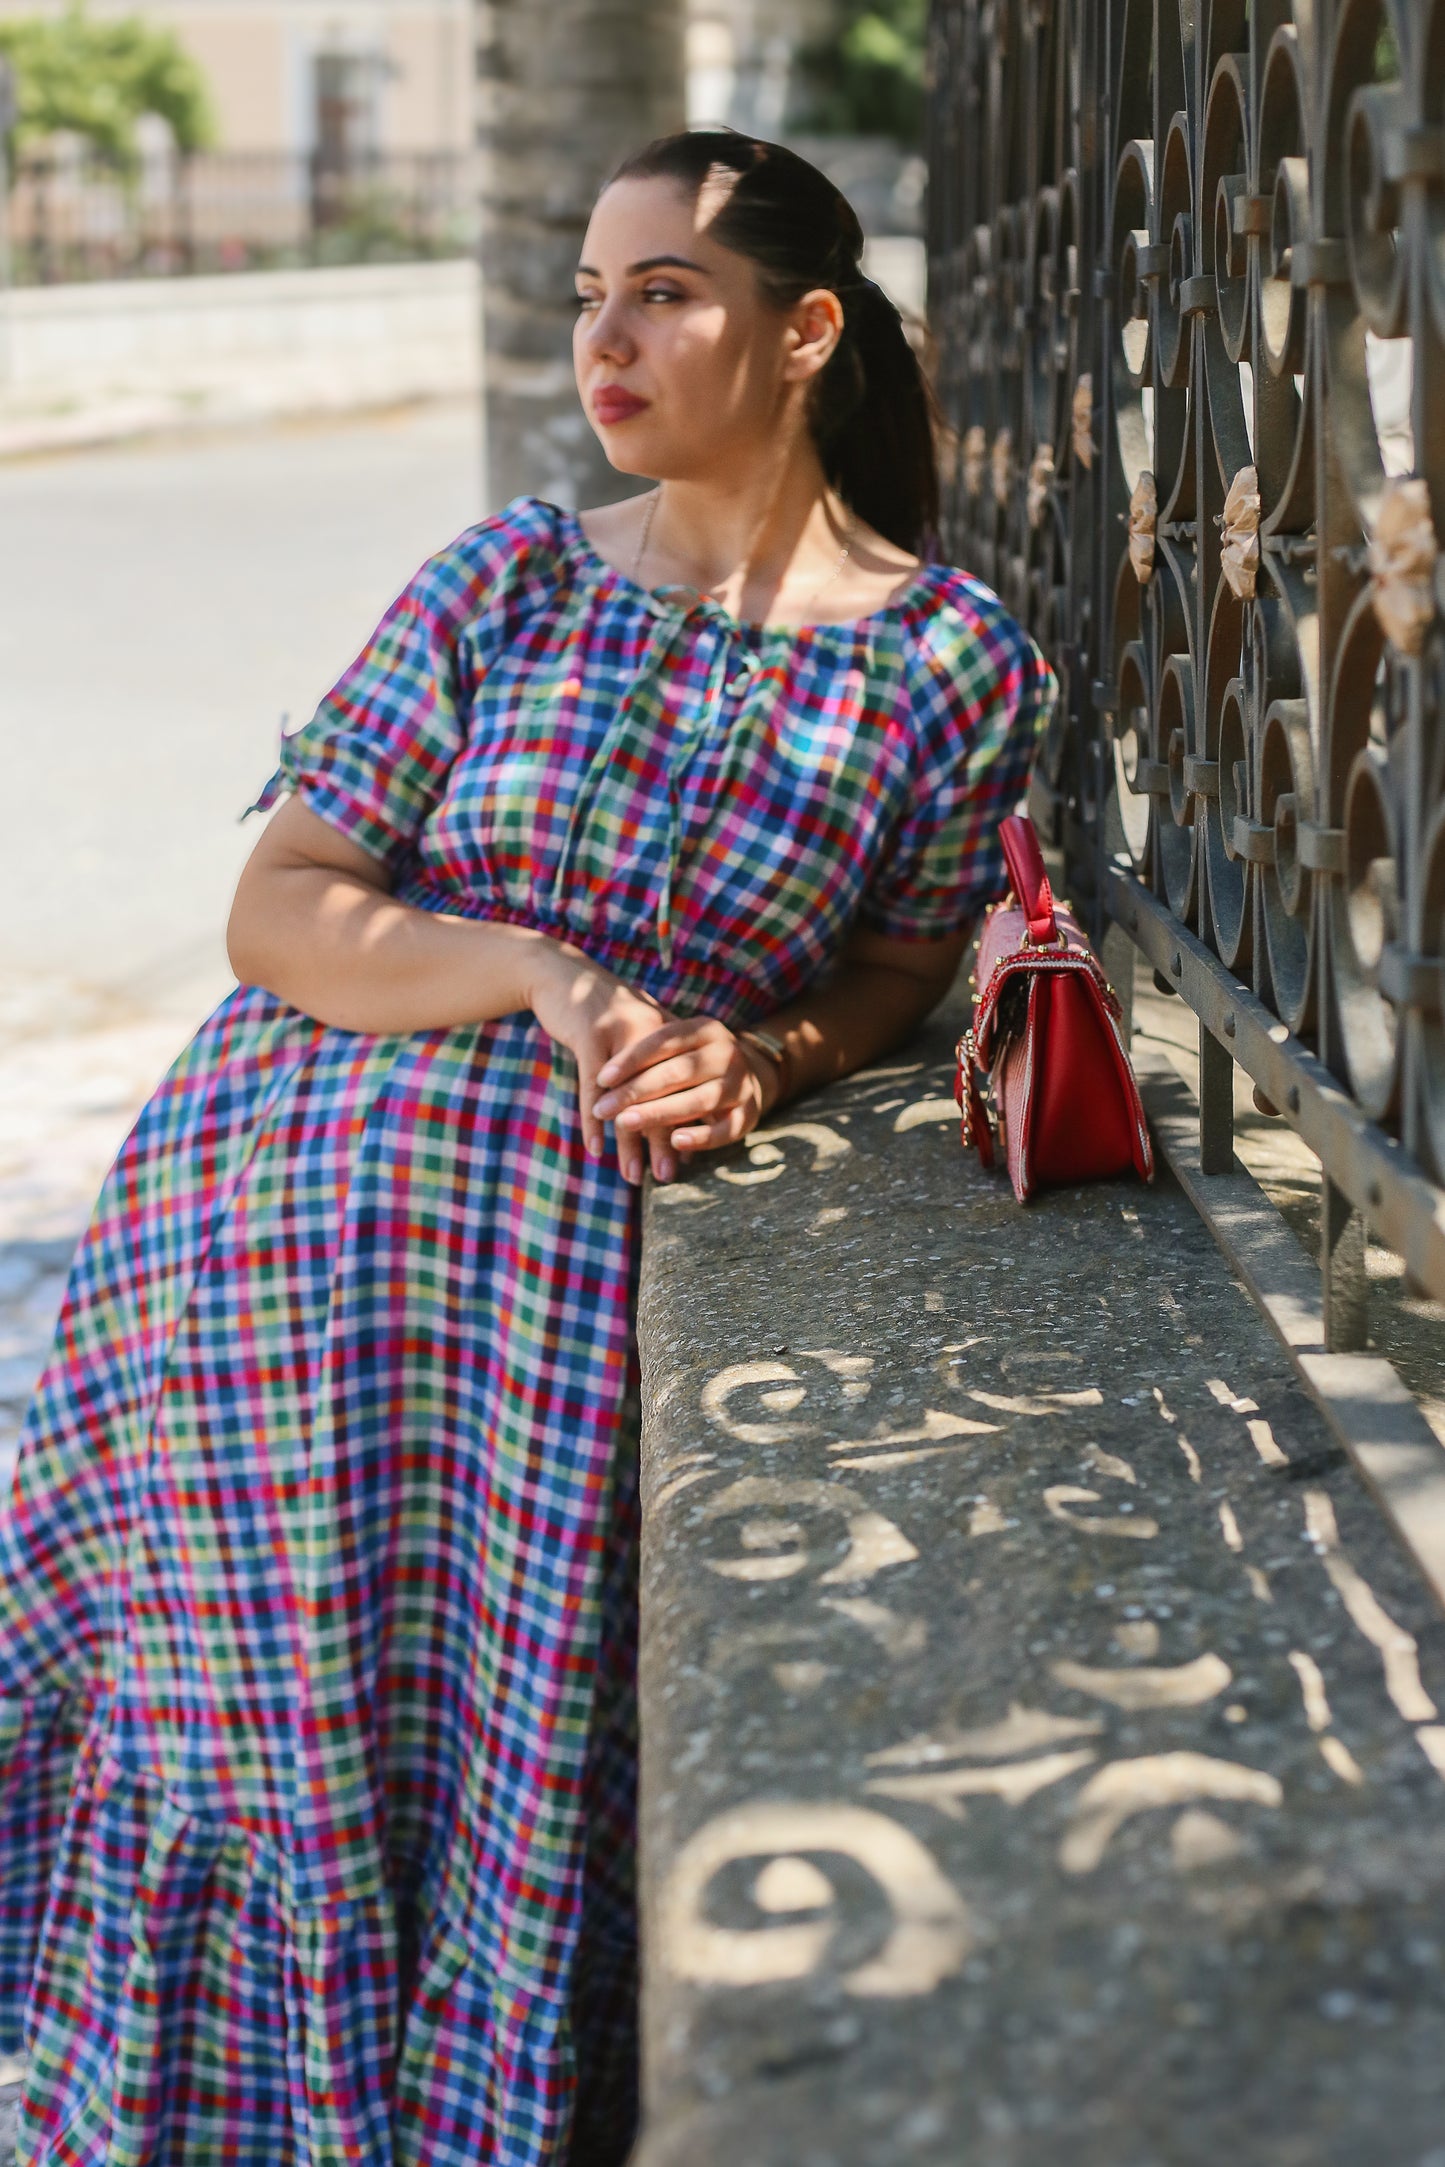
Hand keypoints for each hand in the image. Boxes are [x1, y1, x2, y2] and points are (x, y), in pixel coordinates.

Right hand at [525, 941, 677, 1184]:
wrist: (561, 974)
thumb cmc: (600, 1012)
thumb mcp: (635, 1031)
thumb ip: (656, 1062)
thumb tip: (673, 1109)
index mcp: (669, 1034)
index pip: (683, 1088)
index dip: (685, 1123)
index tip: (687, 1158)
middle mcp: (652, 1033)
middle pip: (661, 1097)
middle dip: (663, 1142)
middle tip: (667, 1175)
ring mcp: (621, 1034)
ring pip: (628, 1099)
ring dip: (629, 1142)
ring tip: (633, 1175)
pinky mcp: (590, 1037)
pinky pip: (592, 1089)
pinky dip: (593, 1122)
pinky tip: (595, 1149)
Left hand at [590, 1014, 778, 1180]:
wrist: (747, 1075)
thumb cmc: (693, 1062)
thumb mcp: (676, 1049)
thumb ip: (647, 1058)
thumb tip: (601, 1082)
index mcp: (706, 1029)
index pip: (664, 1041)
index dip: (631, 1060)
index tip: (601, 1079)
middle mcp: (727, 1053)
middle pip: (678, 1072)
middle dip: (636, 1092)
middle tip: (603, 1110)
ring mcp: (741, 1084)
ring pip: (698, 1100)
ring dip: (659, 1114)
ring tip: (625, 1124)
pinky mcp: (750, 1113)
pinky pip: (725, 1129)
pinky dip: (701, 1137)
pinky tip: (674, 1142)